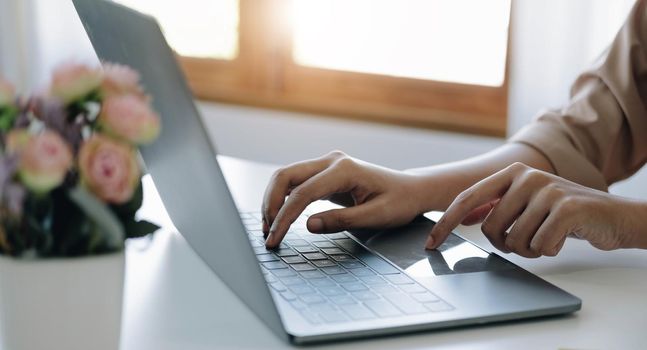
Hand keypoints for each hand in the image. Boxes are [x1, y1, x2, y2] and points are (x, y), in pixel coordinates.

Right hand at [262, 151, 425, 247]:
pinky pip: (296, 183)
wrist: (411, 191)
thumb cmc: (399, 203)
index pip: (303, 193)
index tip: (274, 239)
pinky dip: (283, 200)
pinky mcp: (325, 173)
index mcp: (344, 169)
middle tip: (267, 234)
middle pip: (285, 176)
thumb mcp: (376, 217)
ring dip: (273, 201)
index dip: (284, 218)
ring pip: (286, 178)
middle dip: (270, 204)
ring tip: (269, 229)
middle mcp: (331, 161)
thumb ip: (342, 221)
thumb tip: (308, 225)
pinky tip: (280, 218)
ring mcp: (327, 165)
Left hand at [426, 162, 646, 256]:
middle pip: (492, 229)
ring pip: (515, 240)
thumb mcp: (526, 204)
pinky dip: (549, 250)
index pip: (467, 200)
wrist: (611, 216)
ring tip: (548, 237)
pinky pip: (540, 245)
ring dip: (530, 250)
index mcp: (510, 174)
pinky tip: (563, 238)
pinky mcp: (566, 207)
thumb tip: (463, 217)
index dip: (445, 223)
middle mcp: (526, 177)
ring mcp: (547, 190)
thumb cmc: (563, 213)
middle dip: (506, 245)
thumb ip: (496, 206)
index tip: (430, 243)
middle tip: (528, 241)